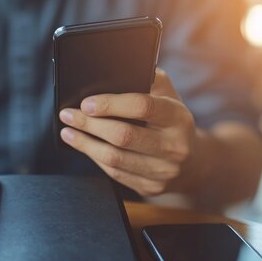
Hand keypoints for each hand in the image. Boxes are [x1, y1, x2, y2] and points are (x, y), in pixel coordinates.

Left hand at [59, 69, 200, 196]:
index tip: (86, 103)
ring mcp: (164, 170)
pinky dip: (95, 158)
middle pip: (123, 136)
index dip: (110, 104)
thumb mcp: (168, 95)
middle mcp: (175, 146)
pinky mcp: (152, 187)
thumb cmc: (171, 120)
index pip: (142, 107)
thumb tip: (110, 73)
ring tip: (67, 132)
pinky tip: (83, 146)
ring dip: (85, 144)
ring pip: (115, 158)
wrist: (194, 160)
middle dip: (89, 124)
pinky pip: (116, 173)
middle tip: (67, 115)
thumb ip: (146, 80)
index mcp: (179, 117)